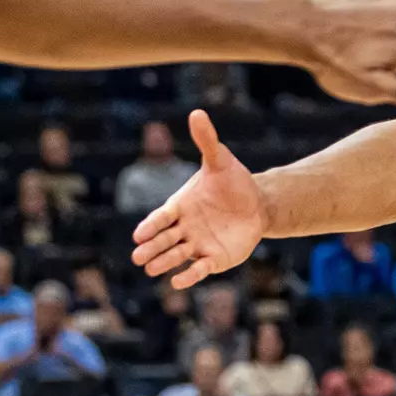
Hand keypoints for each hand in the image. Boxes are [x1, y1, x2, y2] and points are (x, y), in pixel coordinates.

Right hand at [131, 111, 266, 289]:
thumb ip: (207, 141)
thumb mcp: (220, 161)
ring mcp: (196, 245)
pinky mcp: (213, 259)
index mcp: (179, 206)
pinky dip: (188, 276)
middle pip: (163, 240)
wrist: (257, 204)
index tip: (138, 235)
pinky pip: (198, 269)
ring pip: (176, 256)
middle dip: (151, 248)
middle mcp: (183, 228)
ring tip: (151, 269)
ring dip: (164, 262)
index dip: (150, 226)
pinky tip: (178, 282)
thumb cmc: (232, 182)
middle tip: (138, 256)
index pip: (160, 217)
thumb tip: (197, 112)